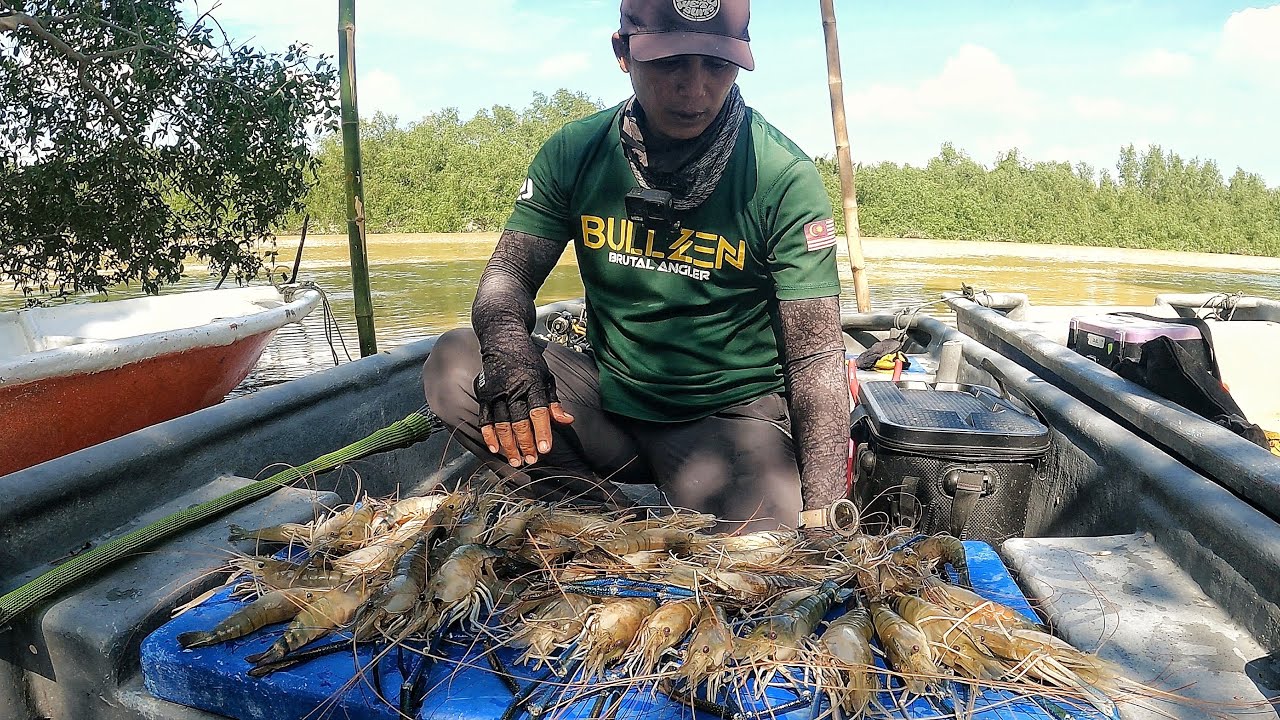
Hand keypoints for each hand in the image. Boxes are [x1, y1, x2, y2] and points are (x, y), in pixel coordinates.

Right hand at [473, 350, 572, 467]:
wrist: (502, 342)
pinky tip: (494, 449)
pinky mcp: (484, 396)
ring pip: (502, 425)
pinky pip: (485, 419)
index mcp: (532, 384)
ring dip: (508, 445)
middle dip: (526, 444)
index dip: (542, 432)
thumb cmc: (528, 361)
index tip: (545, 449)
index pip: (539, 412)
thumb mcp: (546, 377)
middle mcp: (513, 389)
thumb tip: (567, 421)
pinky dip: (489, 435)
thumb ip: (554, 402)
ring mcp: (496, 393)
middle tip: (531, 460)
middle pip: (519, 422)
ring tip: (516, 460)